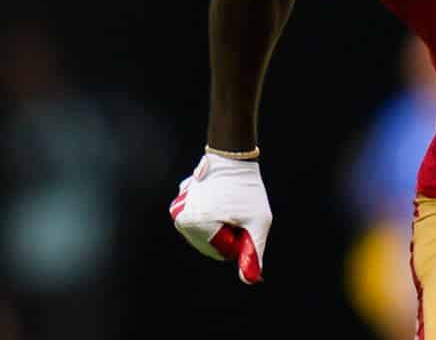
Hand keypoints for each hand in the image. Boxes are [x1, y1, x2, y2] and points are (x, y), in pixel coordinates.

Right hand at [169, 151, 270, 283]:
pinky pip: (201, 215)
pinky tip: (220, 196)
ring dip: (221, 223)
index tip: (245, 220)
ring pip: (206, 231)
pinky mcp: (181, 198)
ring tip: (230, 203)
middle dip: (229, 232)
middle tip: (239, 212)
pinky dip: (213, 211)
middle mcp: (180, 218)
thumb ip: (254, 253)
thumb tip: (252, 280)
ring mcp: (178, 207)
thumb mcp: (257, 223)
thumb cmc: (248, 189)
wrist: (234, 155)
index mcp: (195, 225)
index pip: (221, 252)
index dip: (239, 239)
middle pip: (211, 242)